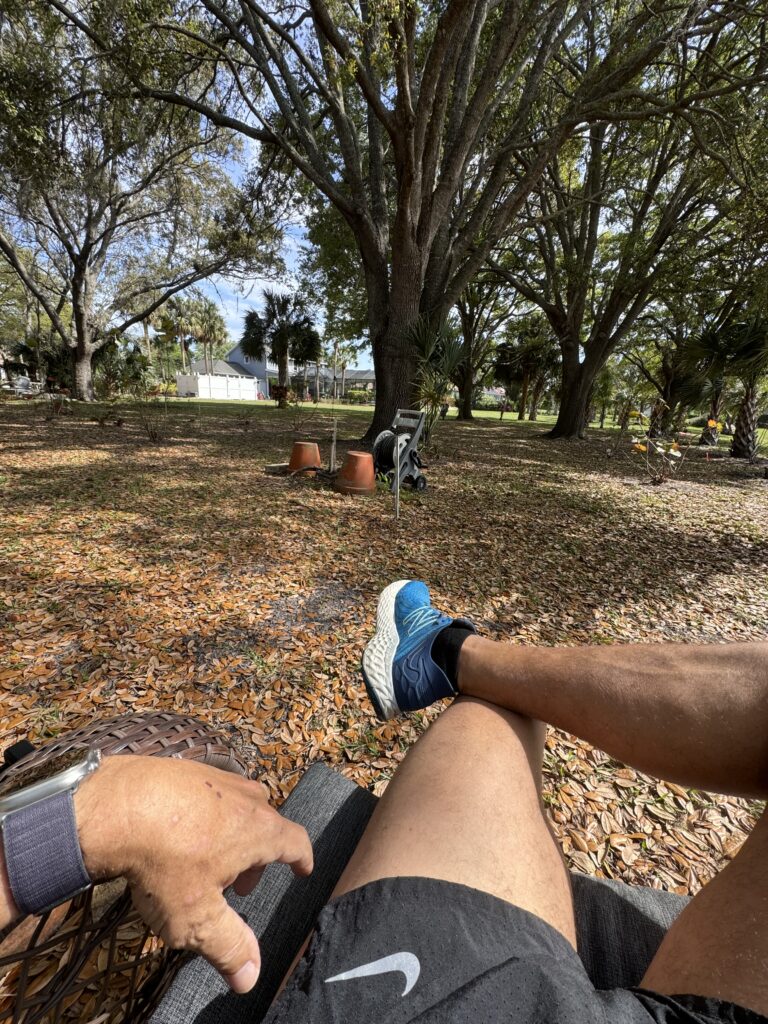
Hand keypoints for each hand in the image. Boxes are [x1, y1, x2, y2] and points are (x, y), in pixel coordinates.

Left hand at [75, 755, 312, 992]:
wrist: (114, 807)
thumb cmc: (163, 862)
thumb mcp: (197, 918)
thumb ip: (229, 947)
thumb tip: (251, 978)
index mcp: (258, 830)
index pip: (296, 841)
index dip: (301, 858)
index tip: (302, 869)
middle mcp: (244, 798)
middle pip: (266, 824)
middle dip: (259, 857)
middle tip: (238, 886)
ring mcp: (215, 778)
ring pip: (237, 806)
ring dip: (233, 835)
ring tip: (209, 861)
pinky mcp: (185, 770)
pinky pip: (208, 793)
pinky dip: (205, 816)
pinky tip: (179, 834)